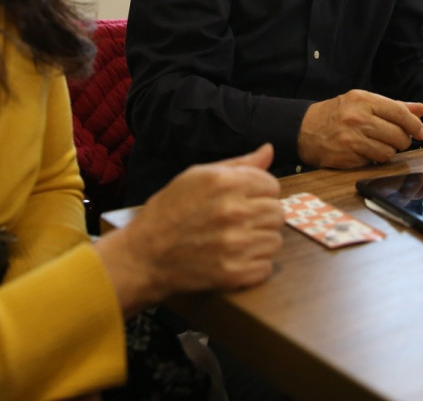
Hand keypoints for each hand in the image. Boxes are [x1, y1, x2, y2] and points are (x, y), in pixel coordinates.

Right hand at [94, 144, 283, 314]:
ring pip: (275, 240)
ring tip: (235, 240)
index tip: (244, 200)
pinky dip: (254, 266)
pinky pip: (266, 267)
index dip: (260, 193)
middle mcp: (234, 211)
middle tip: (240, 222)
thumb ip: (238, 164)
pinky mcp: (234, 273)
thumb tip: (269, 150)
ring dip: (259, 241)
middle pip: (277, 212)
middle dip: (262, 216)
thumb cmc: (168, 212)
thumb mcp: (196, 177)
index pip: (272, 185)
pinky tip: (233, 259)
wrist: (144, 256)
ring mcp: (235, 245)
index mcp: (225, 183)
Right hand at [298, 89, 422, 168]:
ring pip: (389, 152)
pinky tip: (364, 151)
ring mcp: (352, 138)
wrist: (304, 129)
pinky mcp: (347, 156)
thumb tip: (420, 109)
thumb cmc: (336, 114)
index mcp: (363, 100)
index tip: (421, 131)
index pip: (399, 113)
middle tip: (397, 140)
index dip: (415, 124)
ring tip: (378, 144)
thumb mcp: (362, 102)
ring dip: (388, 151)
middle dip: (403, 141)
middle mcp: (357, 118)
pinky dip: (373, 158)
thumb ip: (392, 106)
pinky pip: (374, 161)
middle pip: (398, 135)